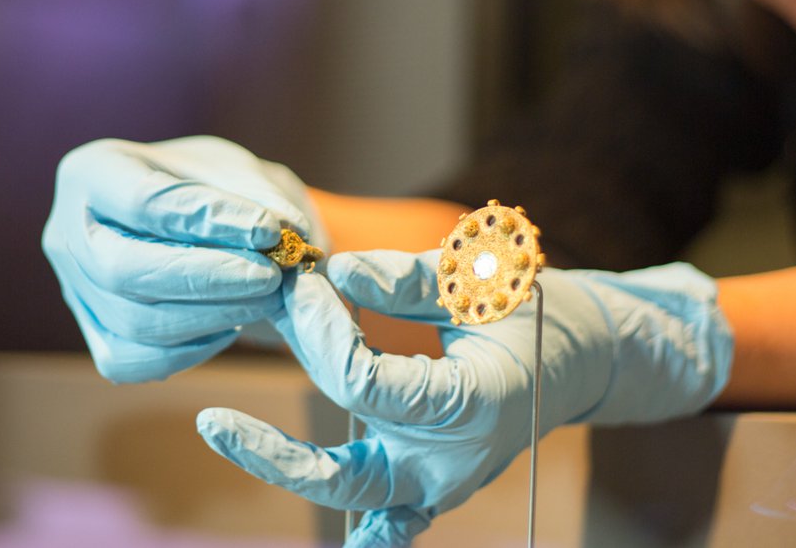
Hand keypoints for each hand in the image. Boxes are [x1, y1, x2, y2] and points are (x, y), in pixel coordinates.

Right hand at [42, 136, 326, 381]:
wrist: (193, 220)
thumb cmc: (209, 185)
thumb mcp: (236, 170)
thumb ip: (260, 195)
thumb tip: (286, 232)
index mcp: (92, 171)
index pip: (142, 200)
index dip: (207, 219)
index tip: (270, 230)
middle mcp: (67, 233)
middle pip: (121, 268)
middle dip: (205, 279)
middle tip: (272, 277)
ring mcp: (74, 289)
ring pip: (133, 322)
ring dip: (212, 315)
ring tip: (270, 297)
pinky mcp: (94, 334)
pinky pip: (133, 361)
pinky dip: (190, 349)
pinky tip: (231, 324)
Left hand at [196, 250, 731, 546]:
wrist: (582, 355)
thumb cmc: (532, 308)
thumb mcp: (477, 278)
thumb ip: (404, 278)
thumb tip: (333, 274)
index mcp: (470, 401)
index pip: (364, 386)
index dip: (321, 334)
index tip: (301, 284)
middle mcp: (454, 458)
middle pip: (344, 469)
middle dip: (273, 440)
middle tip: (214, 407)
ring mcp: (444, 483)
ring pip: (355, 498)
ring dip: (286, 468)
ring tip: (222, 429)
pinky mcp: (436, 487)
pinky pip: (392, 525)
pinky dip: (361, 531)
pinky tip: (324, 524)